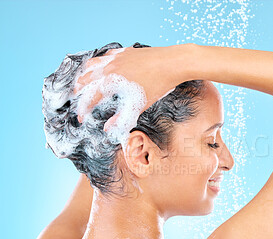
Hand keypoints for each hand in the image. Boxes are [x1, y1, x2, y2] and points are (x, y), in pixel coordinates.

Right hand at [73, 43, 192, 129]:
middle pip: (85, 79)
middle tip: (77, 99)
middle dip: (78, 91)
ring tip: (83, 82)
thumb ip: (122, 119)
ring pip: (92, 65)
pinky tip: (103, 66)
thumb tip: (108, 130)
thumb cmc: (158, 86)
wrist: (172, 63)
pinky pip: (105, 56)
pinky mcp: (125, 51)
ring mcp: (116, 58)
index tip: (82, 118)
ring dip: (85, 75)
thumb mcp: (139, 106)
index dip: (83, 110)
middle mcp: (109, 68)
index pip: (90, 98)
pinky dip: (99, 63)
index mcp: (110, 83)